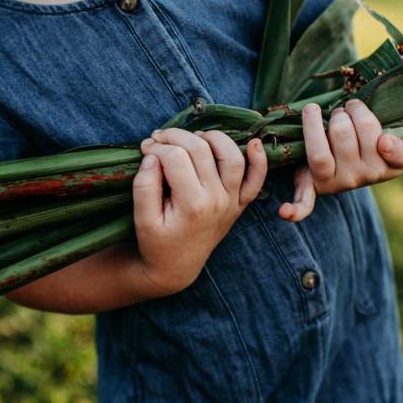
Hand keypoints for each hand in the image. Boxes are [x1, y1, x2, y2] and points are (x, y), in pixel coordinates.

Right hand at [132, 128, 267, 295]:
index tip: (145, 149)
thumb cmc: (156, 242)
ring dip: (213, 138)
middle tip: (158, 138)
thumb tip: (152, 155)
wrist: (176, 266)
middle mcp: (217, 200)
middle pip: (201, 150)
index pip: (175, 157)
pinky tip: (253, 143)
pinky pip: (257, 180)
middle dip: (176, 136)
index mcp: (191, 205)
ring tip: (192, 137)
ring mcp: (232, 201)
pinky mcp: (239, 204)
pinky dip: (259, 160)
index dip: (156, 147)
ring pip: (232, 157)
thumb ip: (144, 186)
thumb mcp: (142, 219)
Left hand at [279, 98, 402, 221]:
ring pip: (319, 153)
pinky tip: (284, 212)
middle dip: (340, 114)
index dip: (365, 120)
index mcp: (382, 169)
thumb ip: (399, 150)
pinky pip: (303, 204)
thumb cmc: (368, 145)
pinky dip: (294, 210)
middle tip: (341, 113)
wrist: (345, 159)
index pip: (376, 138)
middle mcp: (356, 180)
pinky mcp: (311, 188)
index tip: (360, 112)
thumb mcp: (392, 148)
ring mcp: (332, 185)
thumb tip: (385, 143)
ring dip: (315, 124)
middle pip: (342, 135)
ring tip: (322, 115)